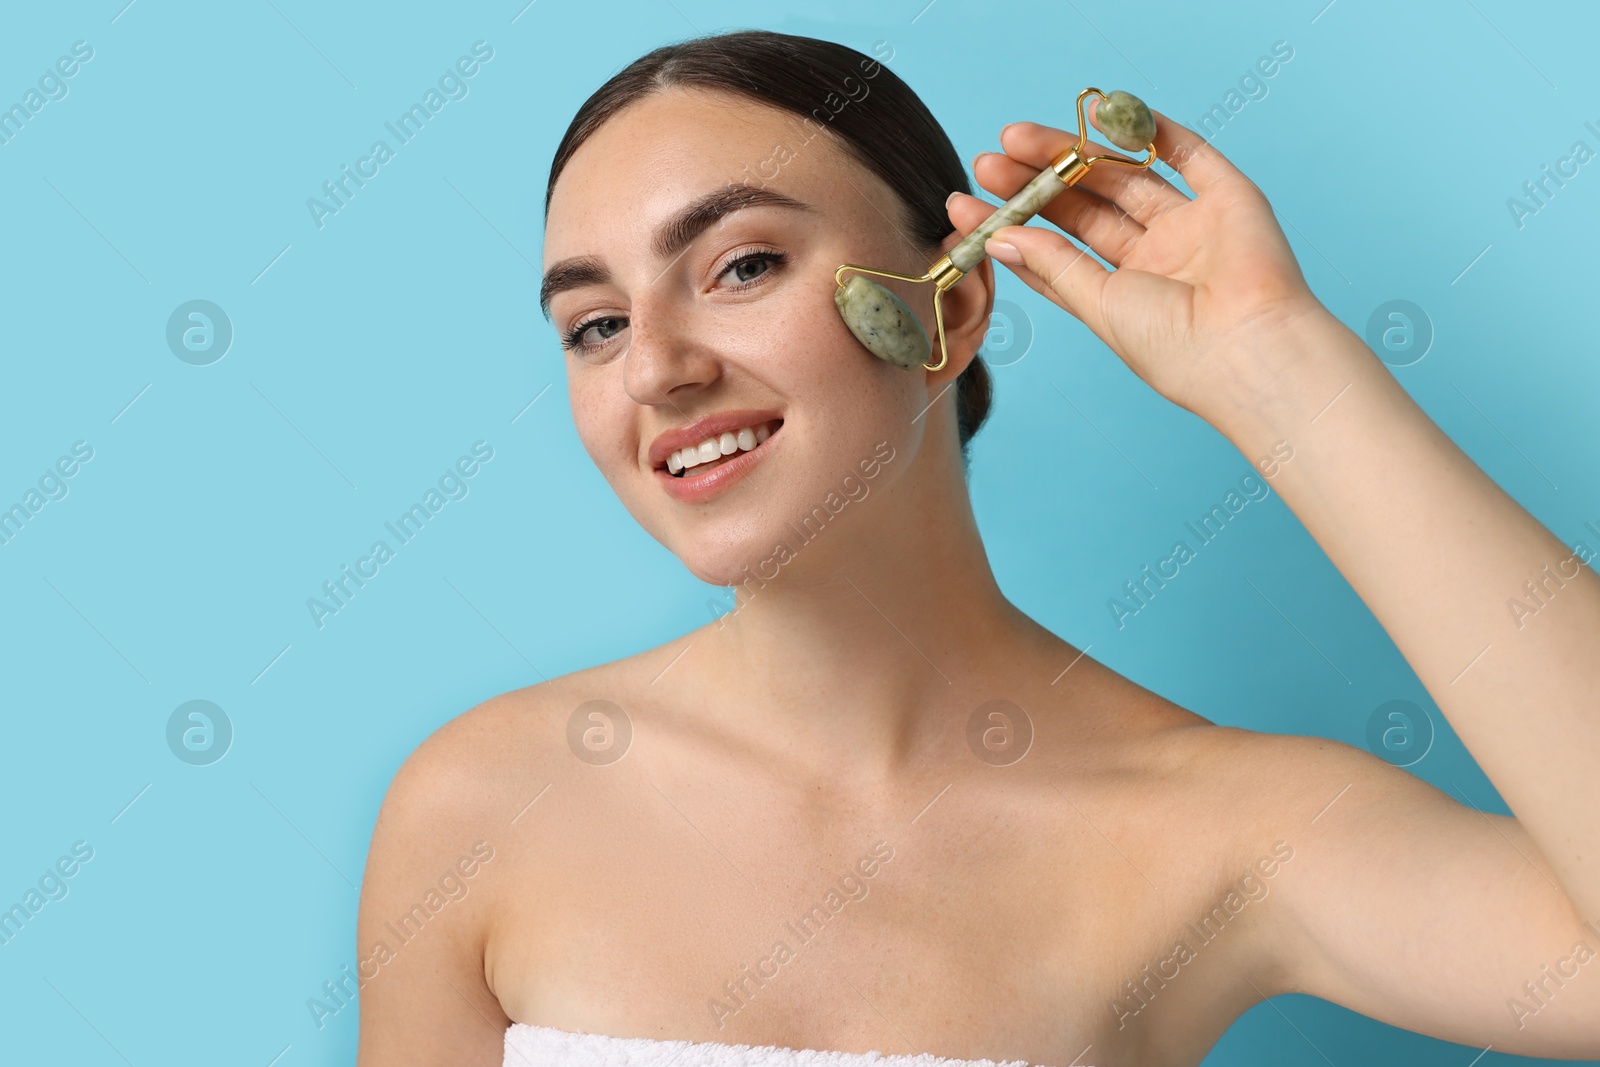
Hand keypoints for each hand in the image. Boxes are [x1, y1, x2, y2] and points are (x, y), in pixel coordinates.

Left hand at [949, 98, 1330, 422]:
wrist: (1250, 347)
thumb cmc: (1174, 346)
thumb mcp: (1100, 305)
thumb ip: (1054, 266)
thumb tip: (999, 239)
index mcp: (1124, 295)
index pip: (1058, 253)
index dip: (1013, 228)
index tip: (964, 208)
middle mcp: (1157, 259)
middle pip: (1085, 209)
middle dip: (1034, 184)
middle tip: (986, 162)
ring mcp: (1193, 227)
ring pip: (1123, 178)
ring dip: (1071, 155)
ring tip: (1016, 139)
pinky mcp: (1229, 199)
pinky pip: (1187, 154)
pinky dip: (1148, 130)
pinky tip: (1100, 113)